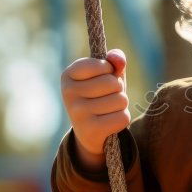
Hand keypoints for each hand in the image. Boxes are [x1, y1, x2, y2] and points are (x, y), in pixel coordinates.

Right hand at [60, 48, 129, 169]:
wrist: (89, 132)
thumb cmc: (100, 97)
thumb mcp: (106, 75)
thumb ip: (114, 61)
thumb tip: (119, 59)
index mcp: (68, 74)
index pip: (103, 65)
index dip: (110, 72)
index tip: (101, 80)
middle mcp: (68, 92)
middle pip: (113, 83)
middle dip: (118, 90)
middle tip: (106, 98)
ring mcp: (77, 112)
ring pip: (121, 100)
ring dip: (121, 106)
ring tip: (107, 111)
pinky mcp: (90, 130)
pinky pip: (123, 117)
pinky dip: (122, 119)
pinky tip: (109, 123)